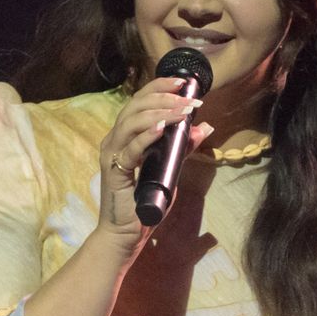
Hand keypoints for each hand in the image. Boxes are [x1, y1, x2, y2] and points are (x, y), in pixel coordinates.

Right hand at [98, 77, 212, 241]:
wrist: (125, 233)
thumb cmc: (144, 203)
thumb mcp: (170, 169)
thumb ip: (183, 148)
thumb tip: (205, 127)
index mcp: (125, 135)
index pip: (139, 101)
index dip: (160, 87)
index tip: (184, 82)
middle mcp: (114, 140)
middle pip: (135, 106)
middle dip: (165, 97)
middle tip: (190, 100)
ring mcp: (112, 154)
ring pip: (131, 122)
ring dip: (160, 113)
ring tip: (183, 112)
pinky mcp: (114, 171)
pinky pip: (130, 149)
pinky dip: (146, 136)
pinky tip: (161, 128)